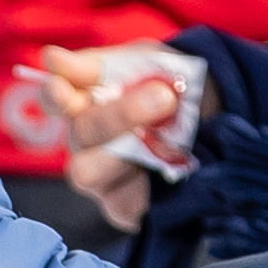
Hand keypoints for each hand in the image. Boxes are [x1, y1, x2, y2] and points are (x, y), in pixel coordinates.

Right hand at [28, 43, 195, 232]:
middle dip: (117, 115)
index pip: (54, 99)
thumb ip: (100, 65)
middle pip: (79, 134)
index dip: (55, 95)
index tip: (61, 87)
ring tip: (165, 135)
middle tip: (163, 97)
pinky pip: (122, 205)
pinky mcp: (124, 208)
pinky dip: (144, 187)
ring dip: (124, 153)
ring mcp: (101, 178)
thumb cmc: (169, 83)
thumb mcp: (144, 61)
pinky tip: (167, 167)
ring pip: (88, 173)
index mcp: (83, 101)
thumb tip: (52, 59)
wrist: (215, 116)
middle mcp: (84, 142)